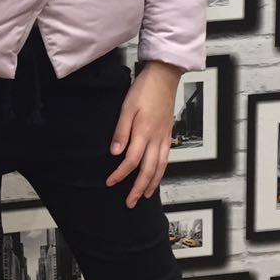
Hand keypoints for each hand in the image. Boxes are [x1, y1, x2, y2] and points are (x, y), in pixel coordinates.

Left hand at [105, 61, 182, 207]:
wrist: (164, 77)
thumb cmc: (144, 90)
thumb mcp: (127, 108)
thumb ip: (121, 131)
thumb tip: (115, 153)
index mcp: (144, 132)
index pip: (131, 161)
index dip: (120, 174)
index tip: (110, 182)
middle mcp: (156, 138)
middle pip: (148, 170)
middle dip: (138, 188)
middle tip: (129, 202)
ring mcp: (165, 137)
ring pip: (160, 167)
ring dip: (152, 184)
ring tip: (145, 196)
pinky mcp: (169, 134)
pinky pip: (166, 159)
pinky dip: (161, 171)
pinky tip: (157, 176)